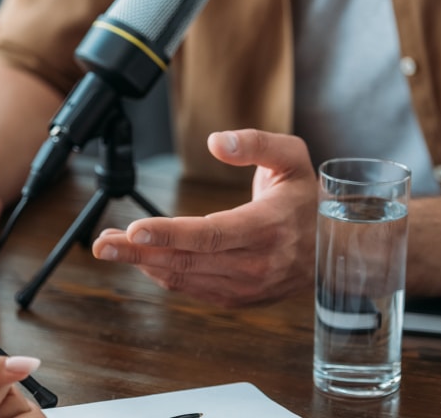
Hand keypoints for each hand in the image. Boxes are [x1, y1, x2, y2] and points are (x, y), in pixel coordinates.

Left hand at [92, 129, 317, 306]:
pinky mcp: (239, 297)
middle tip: (101, 243)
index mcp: (267, 227)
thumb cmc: (309, 198)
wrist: (338, 249)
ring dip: (143, 263)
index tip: (134, 228)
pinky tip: (142, 259)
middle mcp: (256, 263)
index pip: (209, 234)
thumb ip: (256, 143)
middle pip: (186, 259)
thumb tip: (216, 142)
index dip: (168, 233)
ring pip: (184, 277)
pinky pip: (192, 288)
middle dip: (138, 251)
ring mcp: (247, 285)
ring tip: (110, 248)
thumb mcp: (293, 157)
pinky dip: (163, 274)